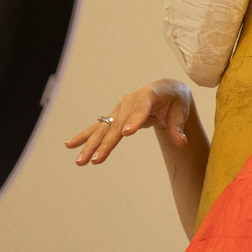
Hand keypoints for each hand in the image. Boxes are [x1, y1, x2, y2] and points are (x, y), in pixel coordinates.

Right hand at [64, 79, 193, 165]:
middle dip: (106, 143)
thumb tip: (181, 143)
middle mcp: (130, 101)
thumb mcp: (181, 111)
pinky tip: (70, 145)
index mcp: (149, 95)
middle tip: (96, 160)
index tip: (125, 134)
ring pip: (104, 129)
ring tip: (80, 161)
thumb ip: (179, 128)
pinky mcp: (115, 116)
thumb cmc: (175, 101)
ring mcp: (120, 109)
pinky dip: (85, 137)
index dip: (133, 121)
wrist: (166, 91)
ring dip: (90, 145)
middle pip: (116, 124)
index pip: (141, 109)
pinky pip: (99, 128)